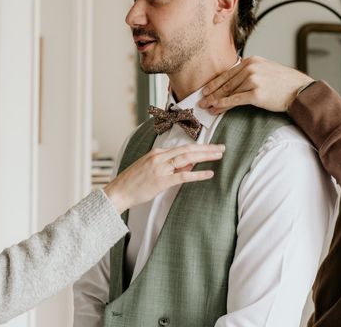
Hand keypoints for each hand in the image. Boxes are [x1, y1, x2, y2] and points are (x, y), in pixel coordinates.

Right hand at [103, 143, 223, 212]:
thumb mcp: (150, 169)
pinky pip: (183, 176)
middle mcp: (159, 157)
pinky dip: (198, 173)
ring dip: (205, 156)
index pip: (182, 148)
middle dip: (206, 148)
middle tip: (222, 148)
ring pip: (187, 158)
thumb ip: (169, 166)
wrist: (118, 191)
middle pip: (188, 149)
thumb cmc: (133, 183)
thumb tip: (189, 164)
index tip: (211, 147)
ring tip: (219, 155)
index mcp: (157, 153)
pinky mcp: (162, 181)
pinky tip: (209, 173)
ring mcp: (160, 168)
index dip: (199, 147)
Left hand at [199, 56, 313, 113]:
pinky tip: (216, 108)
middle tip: (200, 100)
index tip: (205, 90)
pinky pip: (235, 100)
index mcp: (251, 61)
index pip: (228, 73)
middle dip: (211, 93)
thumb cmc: (284, 83)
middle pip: (226, 83)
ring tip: (206, 107)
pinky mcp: (256, 93)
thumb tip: (232, 83)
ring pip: (229, 92)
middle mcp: (251, 68)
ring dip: (215, 101)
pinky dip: (223, 104)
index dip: (214, 83)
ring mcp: (253, 80)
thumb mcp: (265, 70)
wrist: (300, 90)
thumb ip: (249, 72)